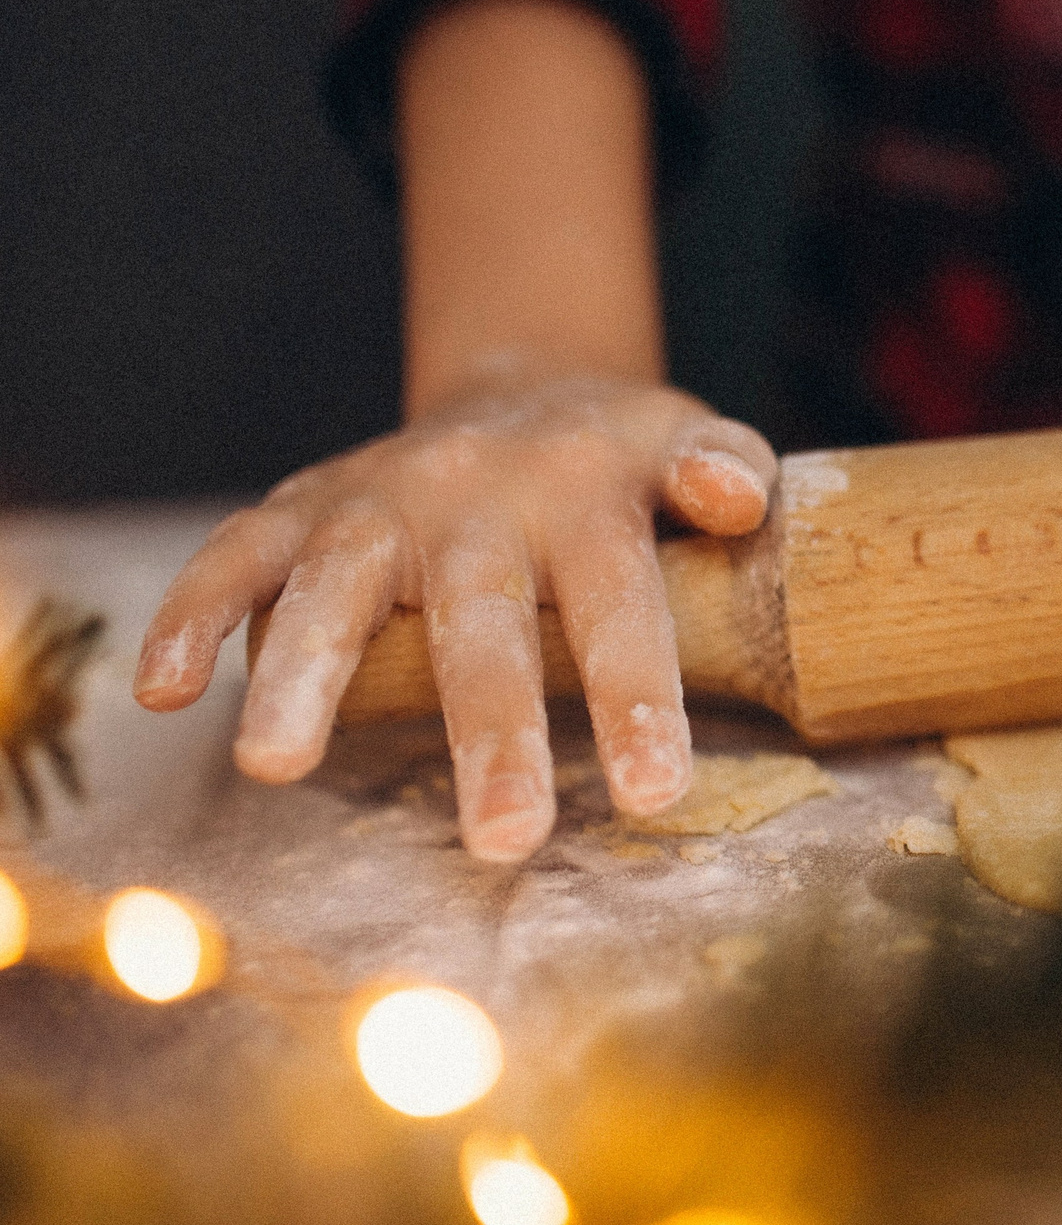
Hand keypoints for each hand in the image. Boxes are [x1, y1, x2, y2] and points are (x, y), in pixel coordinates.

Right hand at [133, 376, 776, 861]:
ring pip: (335, 587)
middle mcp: (473, 491)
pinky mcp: (301, 508)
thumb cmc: (622, 458)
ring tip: (274, 768)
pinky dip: (190, 614)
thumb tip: (737, 501)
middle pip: (479, 618)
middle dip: (488, 730)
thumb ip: (727, 472)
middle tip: (504, 837)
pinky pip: (236, 556)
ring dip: (300, 675)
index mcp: (585, 490)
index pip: (618, 602)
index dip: (637, 696)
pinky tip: (161, 691)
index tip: (656, 793)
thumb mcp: (689, 444)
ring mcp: (378, 500)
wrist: (527, 387)